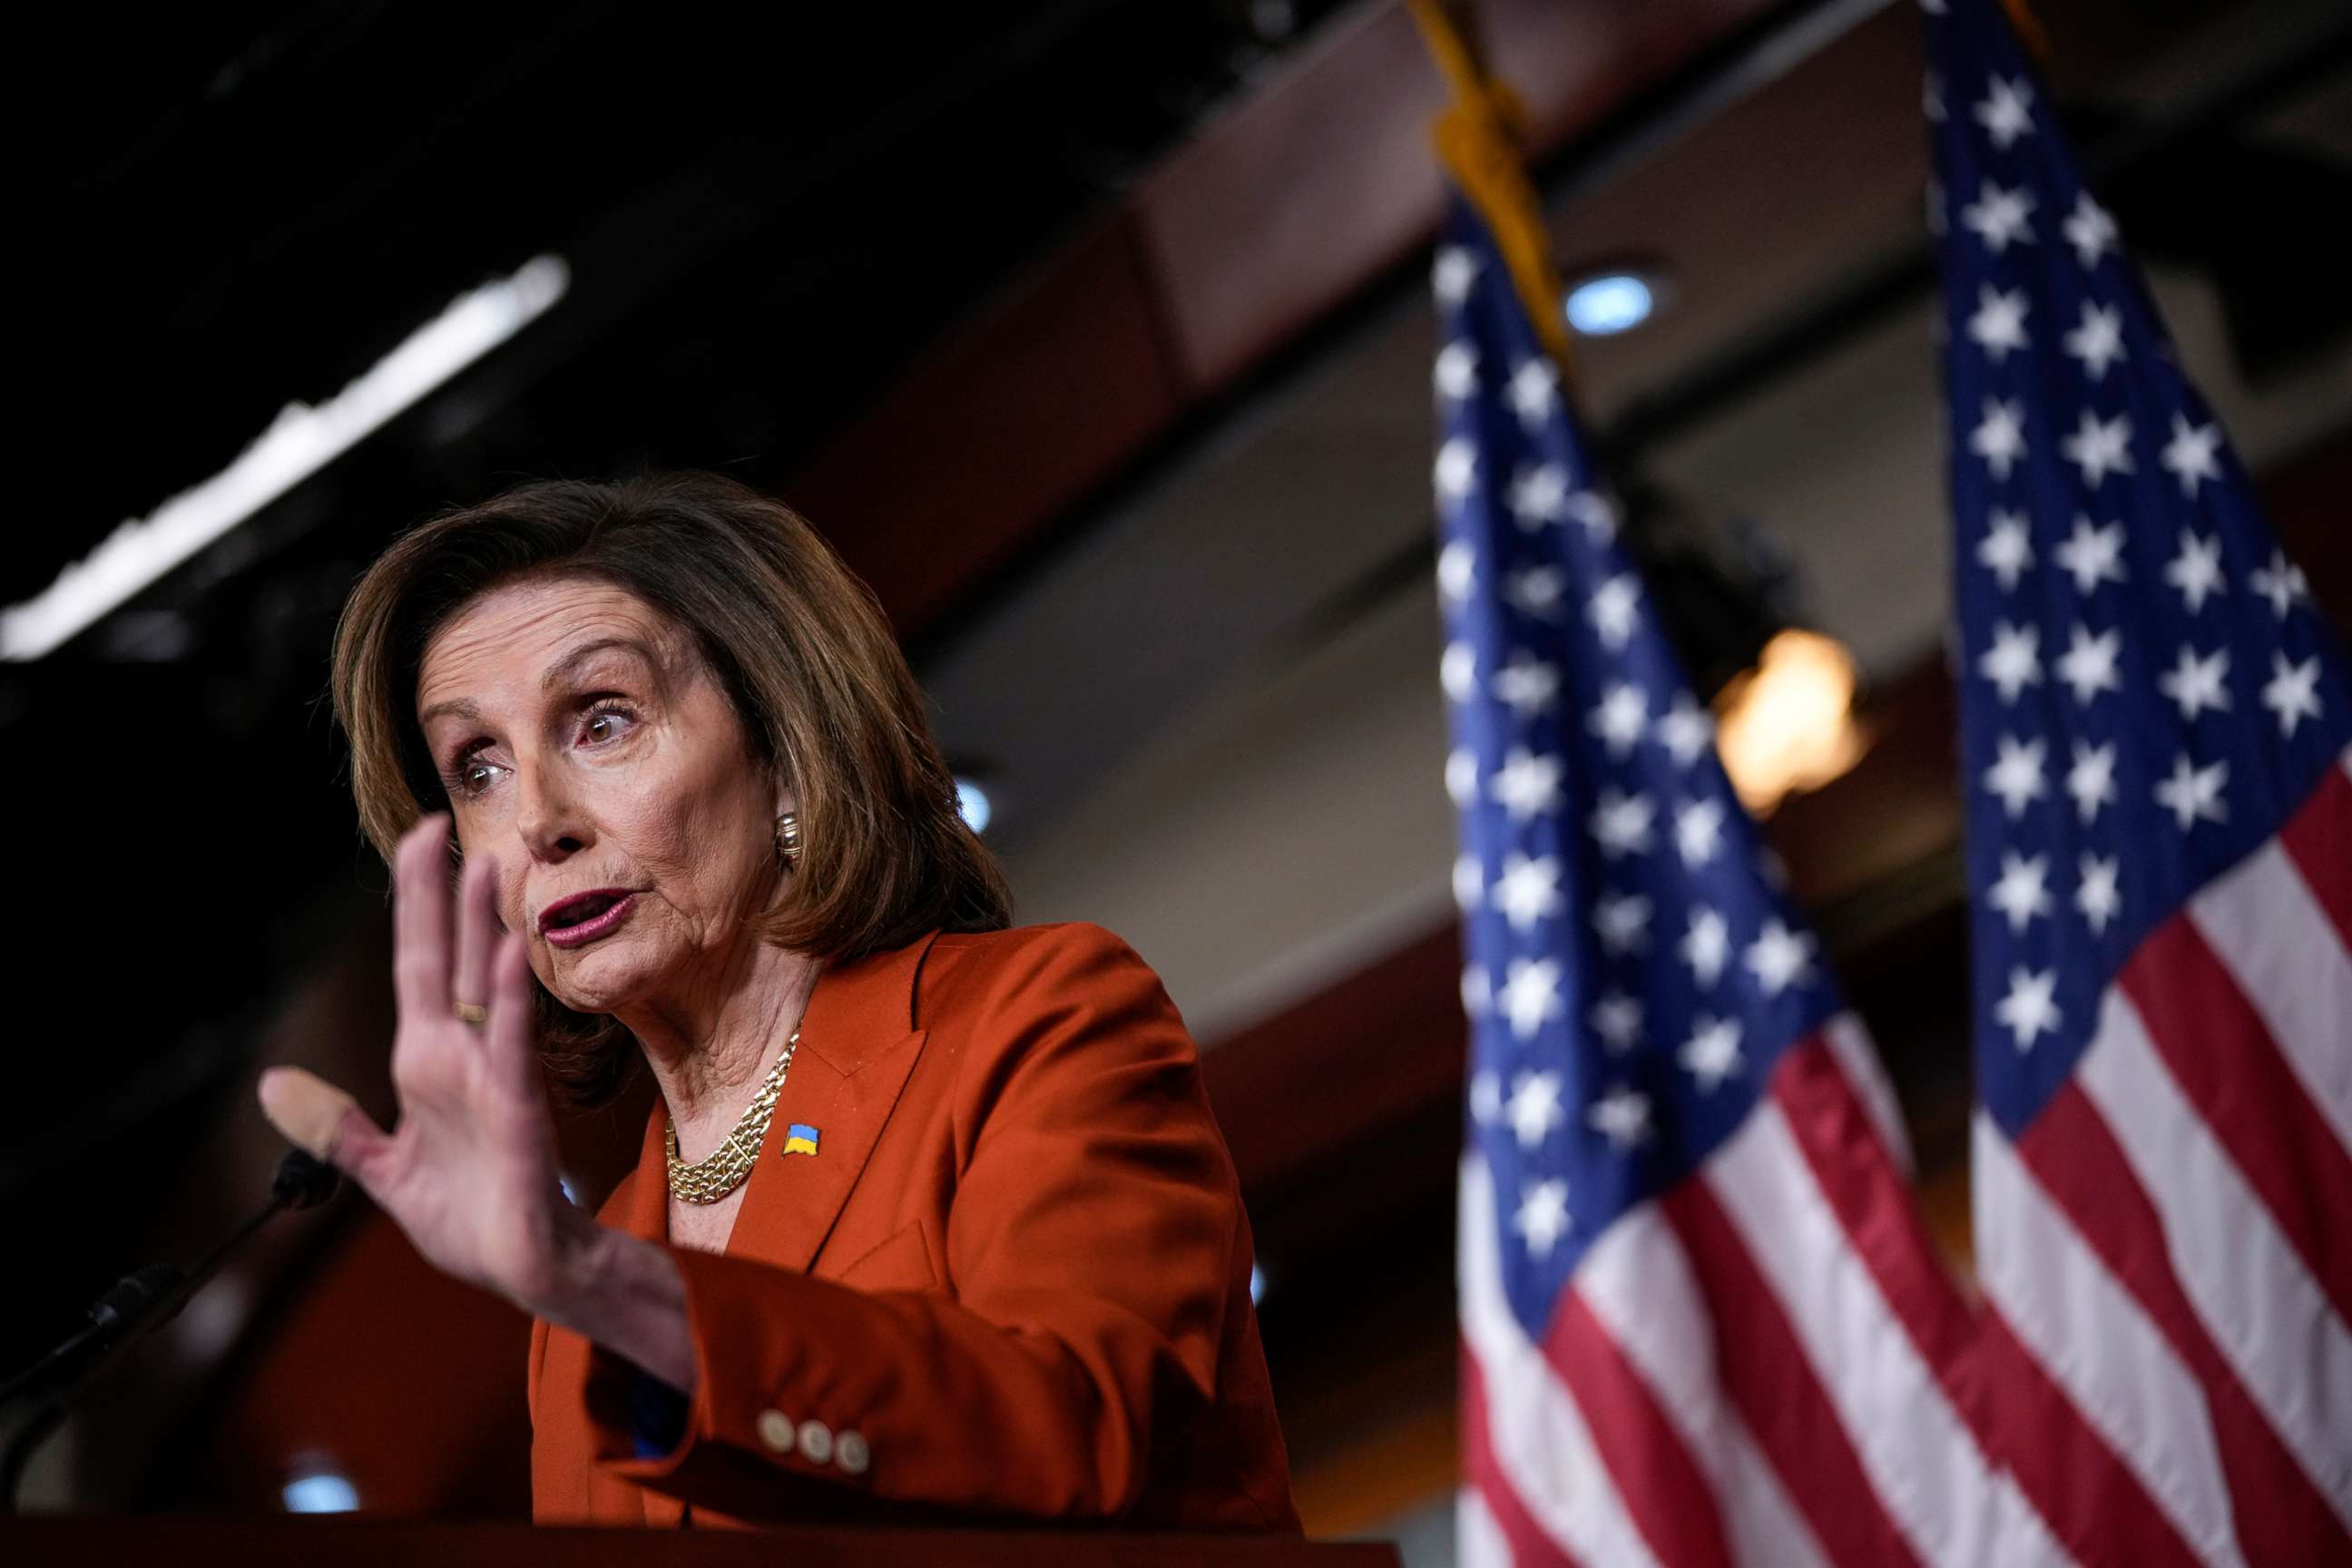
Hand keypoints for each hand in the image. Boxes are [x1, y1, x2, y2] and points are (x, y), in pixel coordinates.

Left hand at [259, 814, 589, 1314]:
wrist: (521, 1268)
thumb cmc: (468, 1216)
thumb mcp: (382, 1170)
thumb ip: (334, 1127)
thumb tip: (272, 1086)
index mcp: (425, 1062)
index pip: (417, 966)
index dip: (413, 905)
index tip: (418, 842)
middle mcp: (460, 1055)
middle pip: (449, 958)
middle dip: (442, 892)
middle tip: (438, 824)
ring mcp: (491, 1075)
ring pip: (487, 986)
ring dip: (486, 926)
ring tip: (488, 866)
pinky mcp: (516, 1106)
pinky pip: (510, 1042)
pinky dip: (511, 997)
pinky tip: (510, 953)